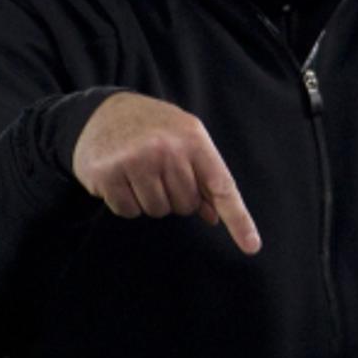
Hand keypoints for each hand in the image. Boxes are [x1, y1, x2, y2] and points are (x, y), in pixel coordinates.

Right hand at [72, 92, 261, 254]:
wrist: (105, 111)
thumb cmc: (155, 129)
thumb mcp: (186, 140)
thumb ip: (203, 176)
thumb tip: (215, 216)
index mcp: (193, 139)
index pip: (222, 186)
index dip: (239, 220)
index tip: (252, 246)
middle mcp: (167, 148)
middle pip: (186, 205)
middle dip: (175, 196)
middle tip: (159, 170)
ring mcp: (136, 160)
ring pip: (157, 211)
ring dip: (149, 200)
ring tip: (139, 171)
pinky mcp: (107, 174)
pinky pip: (128, 211)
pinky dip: (125, 201)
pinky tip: (120, 177)